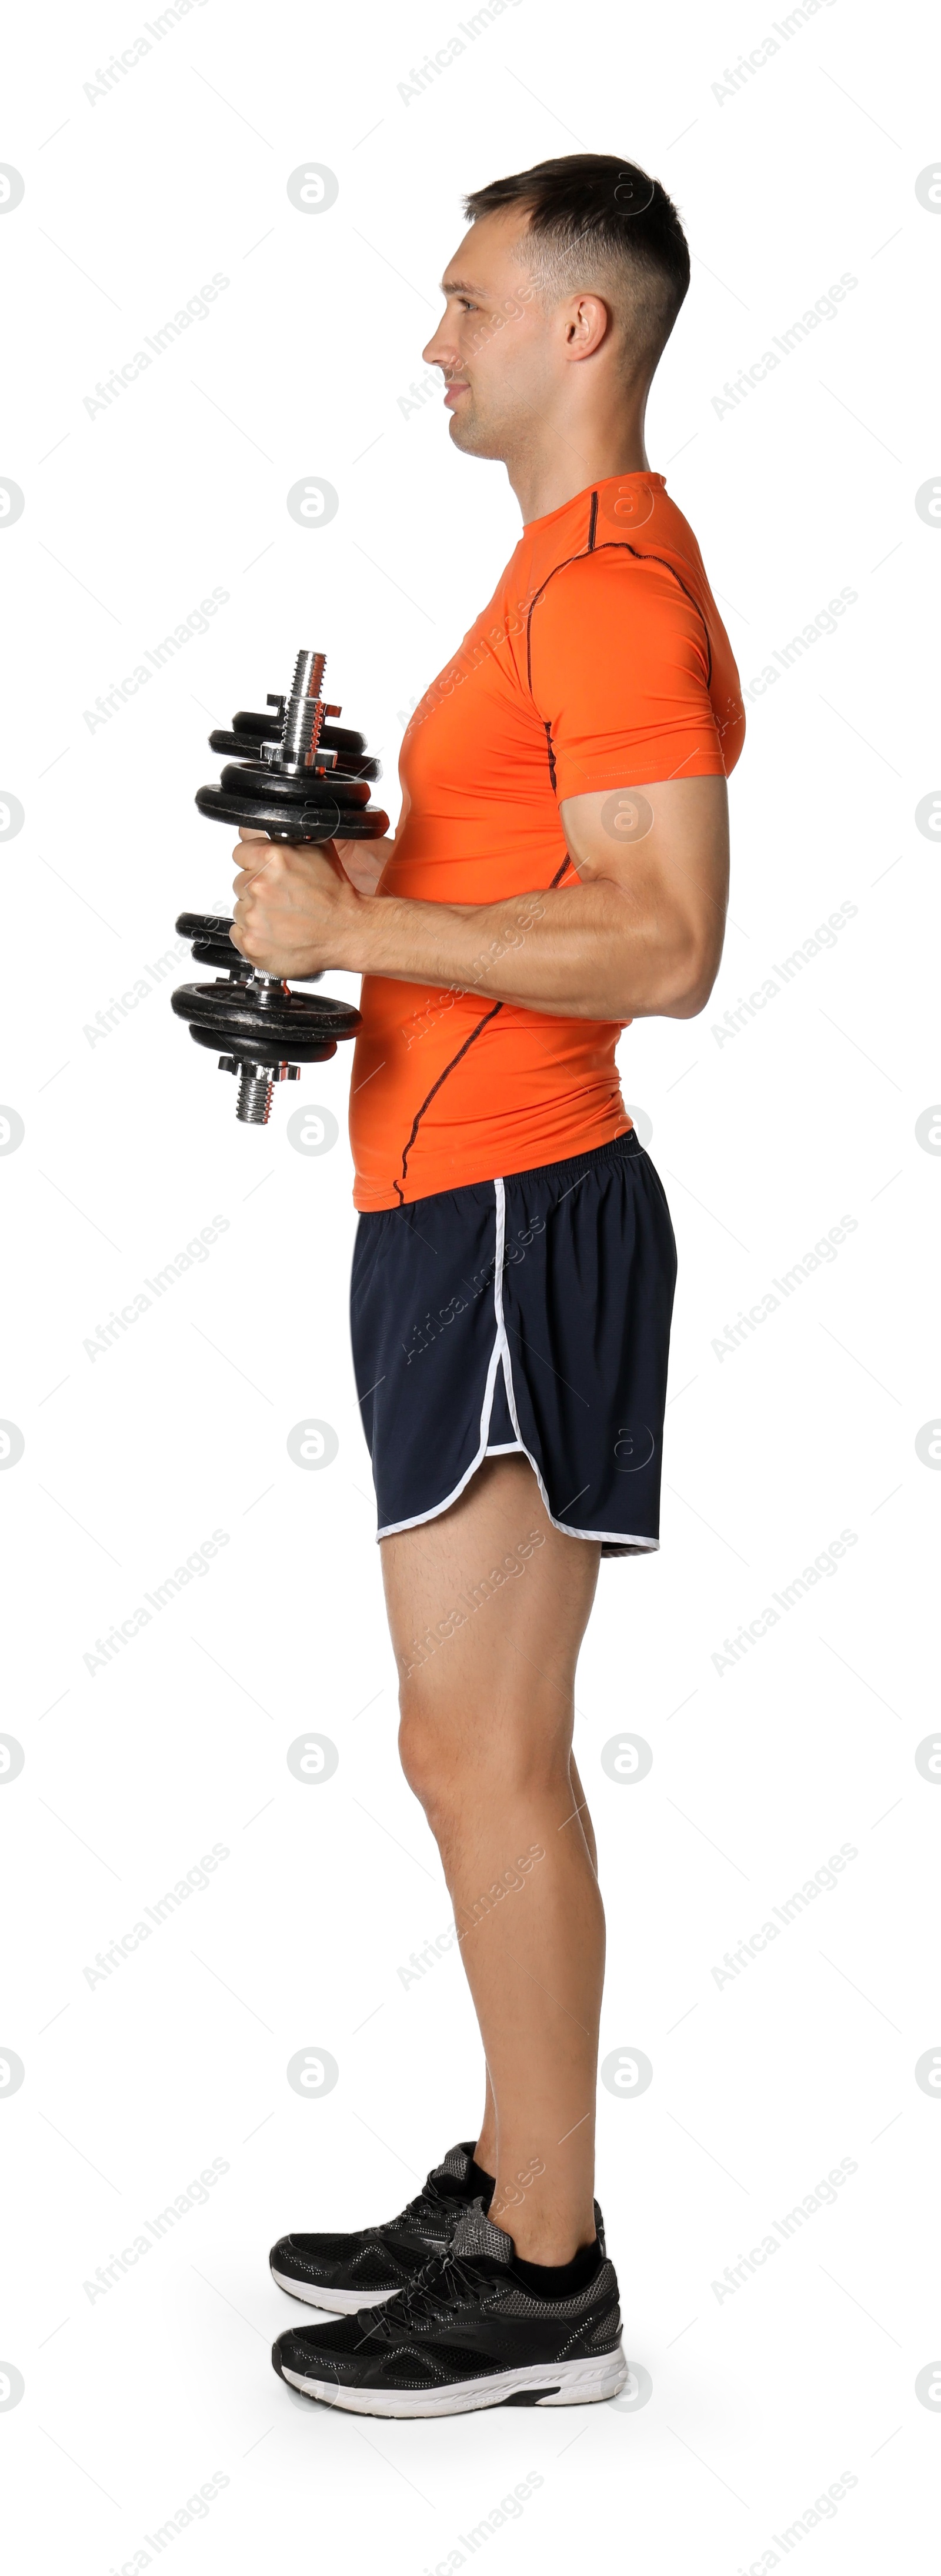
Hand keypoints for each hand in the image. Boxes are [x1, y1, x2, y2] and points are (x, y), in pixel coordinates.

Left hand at [229, 829, 361, 976]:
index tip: (268, 872)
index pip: (240, 853)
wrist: (347, 931)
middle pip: (240, 882)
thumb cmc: (335, 894)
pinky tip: (276, 932)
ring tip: (283, 917)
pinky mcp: (251, 943)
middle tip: (283, 897)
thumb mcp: (317, 849)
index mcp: (271, 859)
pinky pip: (239, 933)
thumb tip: (257, 828)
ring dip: (257, 912)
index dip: (255, 861)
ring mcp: (253, 917)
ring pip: (241, 909)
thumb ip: (283, 837)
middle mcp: (259, 886)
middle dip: (258, 888)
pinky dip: (254, 934)